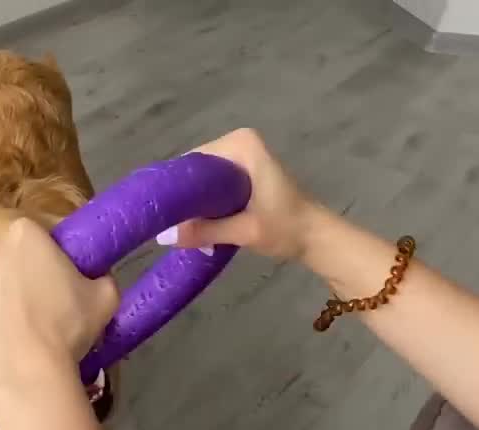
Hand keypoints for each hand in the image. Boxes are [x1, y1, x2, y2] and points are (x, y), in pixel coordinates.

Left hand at [0, 218, 118, 393]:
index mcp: (25, 232)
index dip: (43, 258)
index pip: (33, 236)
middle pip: (2, 252)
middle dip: (14, 270)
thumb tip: (96, 277)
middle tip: (30, 302)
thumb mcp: (104, 298)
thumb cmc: (66, 328)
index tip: (51, 280)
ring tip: (7, 320)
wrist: (26, 369)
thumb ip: (101, 277)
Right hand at [168, 128, 322, 260]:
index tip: (161, 212)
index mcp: (241, 144)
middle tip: (169, 225)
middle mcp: (239, 142)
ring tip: (179, 226)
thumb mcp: (244, 231)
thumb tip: (163, 236)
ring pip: (201, 179)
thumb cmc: (286, 228)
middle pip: (194, 169)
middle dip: (183, 196)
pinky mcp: (244, 171)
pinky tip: (196, 222)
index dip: (174, 186)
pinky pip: (212, 184)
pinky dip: (204, 202)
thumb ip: (204, 231)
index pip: (192, 161)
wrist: (316, 237)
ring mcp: (242, 155)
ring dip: (192, 202)